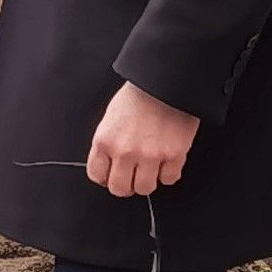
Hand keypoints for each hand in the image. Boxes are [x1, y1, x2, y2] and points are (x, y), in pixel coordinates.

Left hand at [87, 81, 198, 198]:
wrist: (164, 83)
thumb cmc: (138, 96)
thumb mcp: (110, 119)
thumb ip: (108, 143)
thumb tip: (109, 163)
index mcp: (104, 141)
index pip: (97, 175)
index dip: (106, 177)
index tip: (112, 175)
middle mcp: (124, 152)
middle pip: (119, 188)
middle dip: (125, 185)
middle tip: (132, 177)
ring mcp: (150, 155)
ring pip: (145, 188)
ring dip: (147, 181)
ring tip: (150, 169)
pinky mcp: (174, 155)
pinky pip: (169, 179)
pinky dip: (168, 174)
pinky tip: (167, 162)